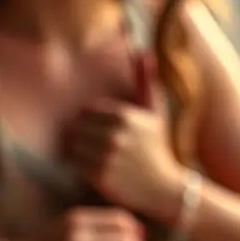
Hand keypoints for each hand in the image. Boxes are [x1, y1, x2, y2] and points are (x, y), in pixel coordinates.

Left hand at [68, 53, 182, 220]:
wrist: (165, 189)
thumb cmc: (157, 150)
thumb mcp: (154, 114)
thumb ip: (145, 82)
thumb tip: (144, 51)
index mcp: (125, 116)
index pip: (87, 111)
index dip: (92, 123)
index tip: (100, 134)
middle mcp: (115, 135)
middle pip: (78, 128)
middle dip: (83, 137)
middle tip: (93, 148)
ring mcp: (107, 156)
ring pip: (74, 146)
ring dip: (80, 153)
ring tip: (94, 159)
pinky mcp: (100, 177)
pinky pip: (77, 165)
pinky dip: (82, 168)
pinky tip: (96, 171)